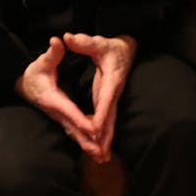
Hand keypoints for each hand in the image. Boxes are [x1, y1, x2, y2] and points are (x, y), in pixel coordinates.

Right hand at [15, 37, 104, 159]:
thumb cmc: (34, 73)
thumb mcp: (41, 61)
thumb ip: (52, 53)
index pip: (68, 109)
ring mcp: (60, 118)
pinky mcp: (64, 120)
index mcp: (52, 97)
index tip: (92, 128)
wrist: (24, 85)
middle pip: (74, 128)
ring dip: (88, 147)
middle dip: (87, 141)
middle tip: (101, 153)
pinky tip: (96, 152)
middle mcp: (56, 111)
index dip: (80, 119)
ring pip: (76, 135)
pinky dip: (86, 144)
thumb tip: (57, 41)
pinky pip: (76, 134)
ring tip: (103, 158)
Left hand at [62, 32, 136, 163]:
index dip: (100, 114)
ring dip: (106, 139)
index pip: (106, 98)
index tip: (94, 128)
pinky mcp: (109, 100)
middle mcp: (114, 90)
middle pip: (110, 116)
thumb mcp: (99, 41)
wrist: (129, 48)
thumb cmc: (113, 45)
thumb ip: (84, 42)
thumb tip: (66, 38)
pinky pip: (107, 119)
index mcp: (112, 77)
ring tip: (102, 157)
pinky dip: (105, 134)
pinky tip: (102, 147)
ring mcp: (112, 97)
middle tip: (100, 154)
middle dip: (105, 135)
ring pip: (110, 121)